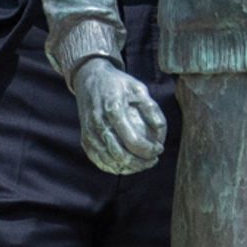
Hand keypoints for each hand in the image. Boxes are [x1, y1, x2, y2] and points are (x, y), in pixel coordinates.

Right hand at [68, 58, 166, 173]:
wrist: (89, 78)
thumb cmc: (118, 83)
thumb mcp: (138, 88)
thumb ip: (151, 109)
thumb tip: (161, 134)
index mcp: (113, 109)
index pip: (132, 139)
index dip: (148, 149)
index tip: (160, 149)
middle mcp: (98, 123)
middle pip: (120, 155)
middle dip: (140, 163)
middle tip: (154, 160)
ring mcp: (89, 133)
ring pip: (110, 161)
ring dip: (129, 168)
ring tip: (144, 163)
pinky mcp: (85, 139)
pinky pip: (99, 160)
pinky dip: (114, 167)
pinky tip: (128, 166)